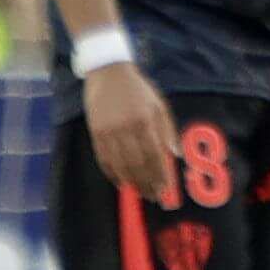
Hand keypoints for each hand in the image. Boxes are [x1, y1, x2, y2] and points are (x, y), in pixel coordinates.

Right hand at [85, 62, 180, 206]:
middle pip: (137, 164)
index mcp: (145, 121)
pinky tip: (121, 183)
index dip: (160, 175)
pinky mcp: (95, 132)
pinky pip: (104, 159)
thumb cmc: (139, 89)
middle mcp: (126, 128)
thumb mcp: (159, 105)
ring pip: (120, 165)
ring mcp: (108, 131)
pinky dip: (112, 174)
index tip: (166, 189)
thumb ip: (167, 130)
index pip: (154, 156)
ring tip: (140, 193)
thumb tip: (174, 155)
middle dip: (147, 183)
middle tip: (155, 197)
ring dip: (131, 182)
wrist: (108, 72)